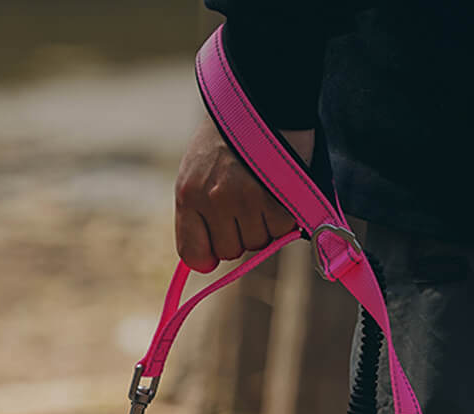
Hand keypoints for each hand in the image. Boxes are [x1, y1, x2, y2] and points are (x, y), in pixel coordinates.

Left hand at [174, 100, 314, 272]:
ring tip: (263, 189)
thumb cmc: (230, 135)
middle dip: (240, 233)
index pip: (192, 253)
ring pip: (258, 242)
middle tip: (246, 201)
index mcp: (188, 194)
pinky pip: (282, 229)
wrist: (264, 93)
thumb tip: (208, 260)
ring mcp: (244, 199)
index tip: (216, 248)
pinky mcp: (276, 196)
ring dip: (264, 224)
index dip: (207, 255)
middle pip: (230, 251)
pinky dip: (285, 215)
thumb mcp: (198, 169)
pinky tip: (280, 189)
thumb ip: (197, 212)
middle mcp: (213, 200)